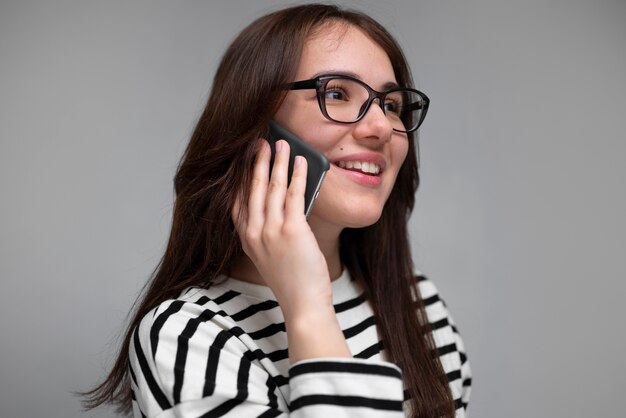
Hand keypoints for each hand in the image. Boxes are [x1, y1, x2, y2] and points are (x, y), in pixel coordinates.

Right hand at [232, 139, 331, 316]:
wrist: (303, 304)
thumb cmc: (291, 281)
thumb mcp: (269, 255)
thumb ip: (267, 231)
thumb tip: (282, 201)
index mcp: (246, 239)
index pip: (237, 200)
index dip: (241, 177)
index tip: (244, 159)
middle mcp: (254, 232)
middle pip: (253, 188)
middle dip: (258, 162)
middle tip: (261, 142)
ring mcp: (271, 231)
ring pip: (273, 187)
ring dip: (278, 162)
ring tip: (282, 145)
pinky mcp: (292, 230)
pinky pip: (295, 195)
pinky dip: (298, 175)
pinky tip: (302, 163)